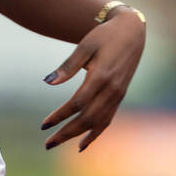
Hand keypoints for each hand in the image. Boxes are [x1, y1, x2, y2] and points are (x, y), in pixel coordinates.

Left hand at [40, 9, 145, 151]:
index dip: (60, 116)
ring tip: (58, 143)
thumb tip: (48, 82)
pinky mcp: (119, 96)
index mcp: (101, 76)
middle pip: (87, 118)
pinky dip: (95, 134)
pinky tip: (82, 144)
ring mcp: (118, 95)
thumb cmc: (104, 36)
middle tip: (47, 144)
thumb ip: (67, 66)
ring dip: (77, 136)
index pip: (77, 103)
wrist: (131, 32)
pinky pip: (107, 120)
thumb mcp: (84, 45)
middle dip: (66, 133)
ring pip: (97, 123)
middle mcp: (111, 90)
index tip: (44, 125)